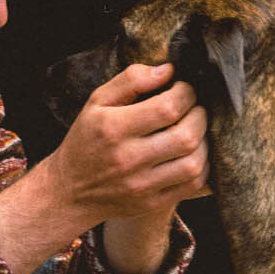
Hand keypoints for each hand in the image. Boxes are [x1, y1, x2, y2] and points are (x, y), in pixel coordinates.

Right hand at [0, 61, 206, 273]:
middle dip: (200, 115)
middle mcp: (128, 158)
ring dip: (204, 141)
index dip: (186, 93)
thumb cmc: (87, 138)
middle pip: (186, 135)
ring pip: (193, 163)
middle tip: (194, 108)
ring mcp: (141, 185)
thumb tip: (168, 70)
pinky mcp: (151, 203)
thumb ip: (131, 80)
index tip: (184, 89)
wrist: (70, 190)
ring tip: (195, 129)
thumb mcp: (97, 101)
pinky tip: (193, 153)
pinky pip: (192, 185)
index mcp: (113, 128)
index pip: (167, 107)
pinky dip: (202, 166)